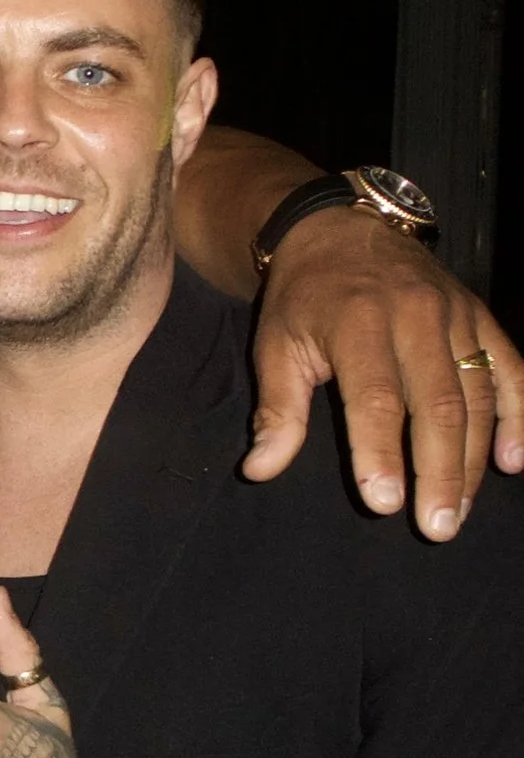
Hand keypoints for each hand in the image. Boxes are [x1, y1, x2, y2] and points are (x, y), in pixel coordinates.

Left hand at [246, 207, 523, 537]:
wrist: (340, 229)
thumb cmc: (303, 299)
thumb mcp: (275, 345)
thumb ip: (276, 410)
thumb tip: (260, 470)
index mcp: (358, 323)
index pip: (375, 399)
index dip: (380, 453)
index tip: (384, 505)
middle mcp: (415, 317)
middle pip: (438, 405)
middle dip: (439, 473)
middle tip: (436, 528)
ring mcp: (456, 316)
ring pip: (478, 395)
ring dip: (473, 460)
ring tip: (458, 511)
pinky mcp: (481, 318)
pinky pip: (511, 369)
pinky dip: (520, 416)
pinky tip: (514, 462)